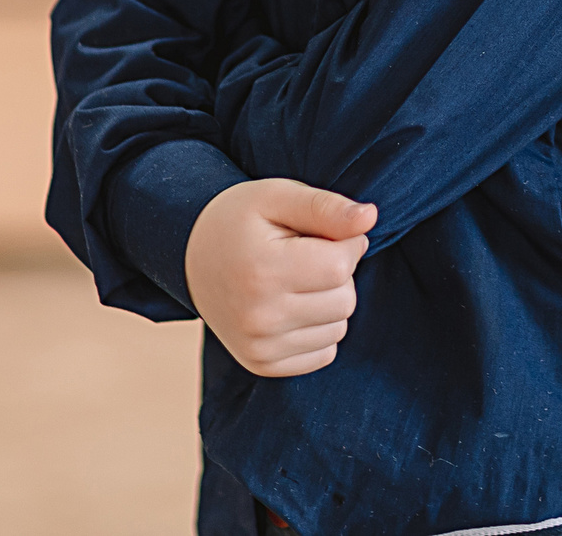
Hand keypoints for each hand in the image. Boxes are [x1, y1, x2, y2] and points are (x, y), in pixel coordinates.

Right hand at [184, 178, 375, 376]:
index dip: (346, 243)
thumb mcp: (278, 196)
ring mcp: (259, 347)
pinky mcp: (262, 365)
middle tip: (306, 256)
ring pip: (339, 327)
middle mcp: (258, 317)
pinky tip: (293, 306)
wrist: (191, 256)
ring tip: (297, 279)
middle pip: (345, 301)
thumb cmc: (241, 220)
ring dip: (331, 301)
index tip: (325, 232)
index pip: (341, 266)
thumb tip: (370, 218)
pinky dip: (320, 328)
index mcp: (262, 272)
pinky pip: (325, 352)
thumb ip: (326, 207)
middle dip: (338, 273)